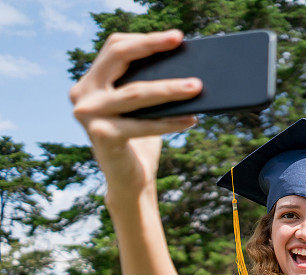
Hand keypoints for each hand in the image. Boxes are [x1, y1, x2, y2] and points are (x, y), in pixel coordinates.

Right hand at [69, 30, 201, 202]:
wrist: (130, 182)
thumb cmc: (140, 141)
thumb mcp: (143, 109)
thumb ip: (150, 86)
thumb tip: (187, 67)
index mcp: (91, 82)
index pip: (115, 48)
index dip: (145, 39)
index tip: (175, 37)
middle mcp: (83, 94)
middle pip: (119, 58)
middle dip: (151, 46)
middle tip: (179, 42)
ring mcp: (88, 115)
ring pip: (136, 93)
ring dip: (170, 89)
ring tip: (197, 86)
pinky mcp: (102, 136)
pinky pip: (143, 124)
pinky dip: (170, 122)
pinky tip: (191, 119)